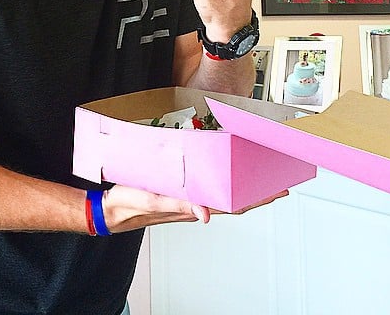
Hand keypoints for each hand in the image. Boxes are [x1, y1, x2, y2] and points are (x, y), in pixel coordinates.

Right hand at [101, 186, 288, 232]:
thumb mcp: (152, 200)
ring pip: (222, 195)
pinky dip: (220, 182)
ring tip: (256, 177)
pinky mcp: (176, 194)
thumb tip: (205, 214)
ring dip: (241, 187)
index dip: (257, 198)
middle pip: (233, 199)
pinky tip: (220, 176)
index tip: (278, 189)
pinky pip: (205, 189)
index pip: (233, 204)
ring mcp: (186, 200)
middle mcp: (194, 204)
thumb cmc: (129, 204)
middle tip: (277, 181)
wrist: (111, 209)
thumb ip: (177, 205)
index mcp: (191, 206)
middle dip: (257, 192)